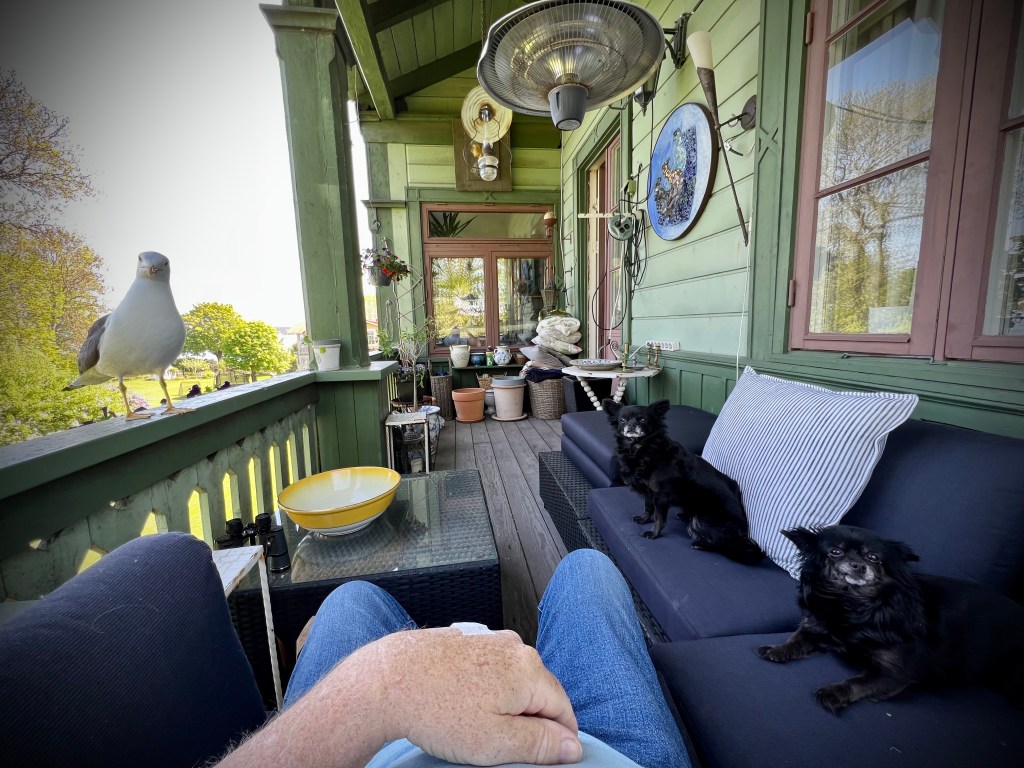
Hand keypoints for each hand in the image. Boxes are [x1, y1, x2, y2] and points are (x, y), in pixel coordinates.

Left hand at [216, 628, 581, 767]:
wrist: (384, 680)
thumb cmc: (436, 709)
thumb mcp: (495, 742)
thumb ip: (541, 744)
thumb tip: (571, 746)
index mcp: (530, 670)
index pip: (564, 711)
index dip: (556, 740)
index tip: (540, 757)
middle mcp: (514, 647)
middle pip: (539, 693)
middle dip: (526, 721)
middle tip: (495, 744)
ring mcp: (488, 640)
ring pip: (512, 682)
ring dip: (503, 705)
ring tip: (470, 724)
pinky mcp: (465, 641)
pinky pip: (487, 670)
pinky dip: (481, 689)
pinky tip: (456, 705)